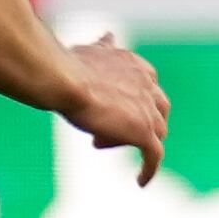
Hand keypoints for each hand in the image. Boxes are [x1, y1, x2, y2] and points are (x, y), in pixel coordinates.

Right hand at [58, 36, 168, 184]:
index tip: (106, 105)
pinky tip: (140, 181)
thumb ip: (105, 49)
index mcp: (137, 65)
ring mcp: (148, 109)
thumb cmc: (69, 65)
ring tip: (99, 140)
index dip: (129, 99)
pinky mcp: (144, 132)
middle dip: (134, 119)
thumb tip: (109, 36)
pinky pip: (154, 156)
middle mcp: (149, 85)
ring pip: (153, 133)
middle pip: (155, 110)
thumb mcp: (92, 51)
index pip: (146, 86)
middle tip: (102, 124)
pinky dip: (149, 169)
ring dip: (130, 139)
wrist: (63, 79)